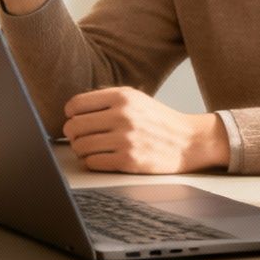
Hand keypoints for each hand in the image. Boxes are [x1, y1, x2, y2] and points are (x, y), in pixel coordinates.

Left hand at [61, 87, 227, 173]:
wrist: (189, 141)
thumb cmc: (158, 120)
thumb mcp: (135, 98)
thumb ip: (106, 99)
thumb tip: (72, 109)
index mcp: (122, 97)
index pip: (75, 105)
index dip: (70, 114)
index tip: (74, 119)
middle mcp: (122, 116)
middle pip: (74, 126)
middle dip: (72, 134)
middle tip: (79, 137)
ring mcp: (125, 139)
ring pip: (80, 146)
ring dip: (81, 150)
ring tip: (90, 149)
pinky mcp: (129, 160)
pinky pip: (92, 162)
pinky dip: (91, 162)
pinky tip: (100, 158)